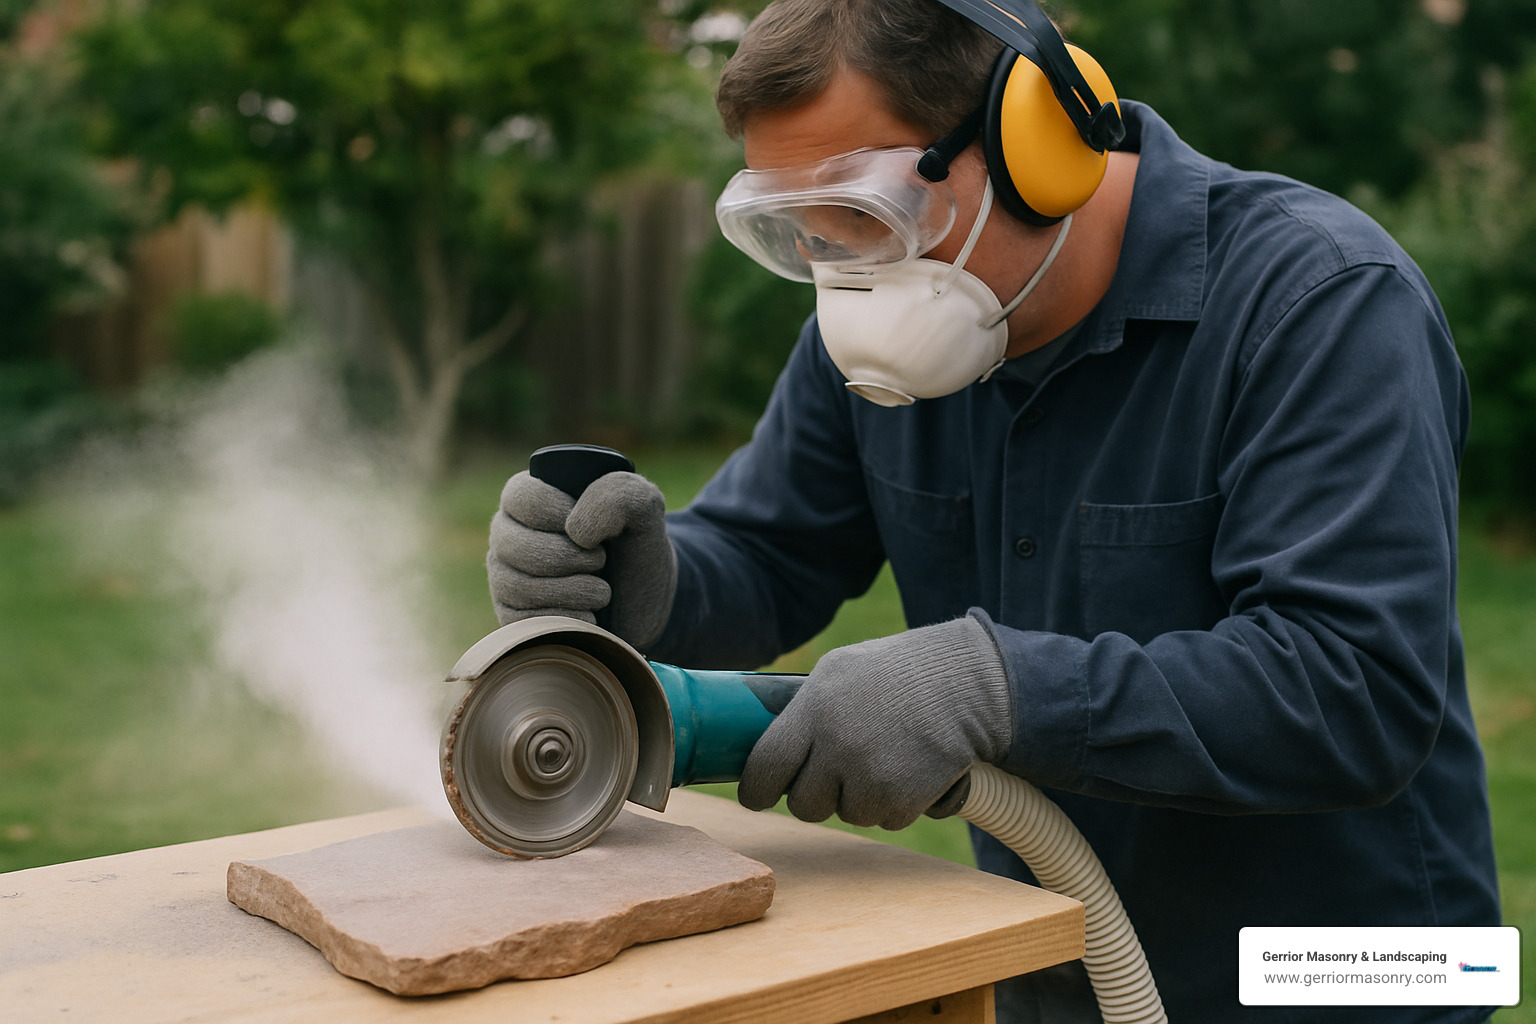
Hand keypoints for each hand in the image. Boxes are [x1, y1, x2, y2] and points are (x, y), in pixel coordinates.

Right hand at [486, 470, 676, 646]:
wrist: (644, 604)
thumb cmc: (638, 547)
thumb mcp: (643, 506)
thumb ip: (618, 494)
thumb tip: (576, 531)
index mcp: (531, 496)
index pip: (520, 496)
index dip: (559, 514)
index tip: (593, 529)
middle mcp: (508, 533)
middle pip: (514, 544)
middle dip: (569, 557)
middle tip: (602, 561)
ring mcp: (504, 575)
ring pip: (515, 585)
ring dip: (571, 591)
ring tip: (601, 591)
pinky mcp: (510, 614)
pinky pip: (519, 621)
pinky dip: (563, 620)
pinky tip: (589, 615)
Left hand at [737, 615, 1012, 829]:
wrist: (967, 683)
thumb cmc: (899, 671)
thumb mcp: (840, 669)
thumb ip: (803, 707)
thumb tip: (764, 745)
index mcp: (815, 708)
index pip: (765, 768)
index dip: (756, 790)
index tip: (758, 796)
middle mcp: (837, 745)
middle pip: (803, 804)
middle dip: (816, 796)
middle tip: (837, 775)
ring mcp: (870, 775)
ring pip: (846, 814)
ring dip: (861, 798)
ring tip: (885, 757)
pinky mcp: (902, 799)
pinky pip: (884, 820)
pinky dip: (896, 804)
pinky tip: (909, 769)